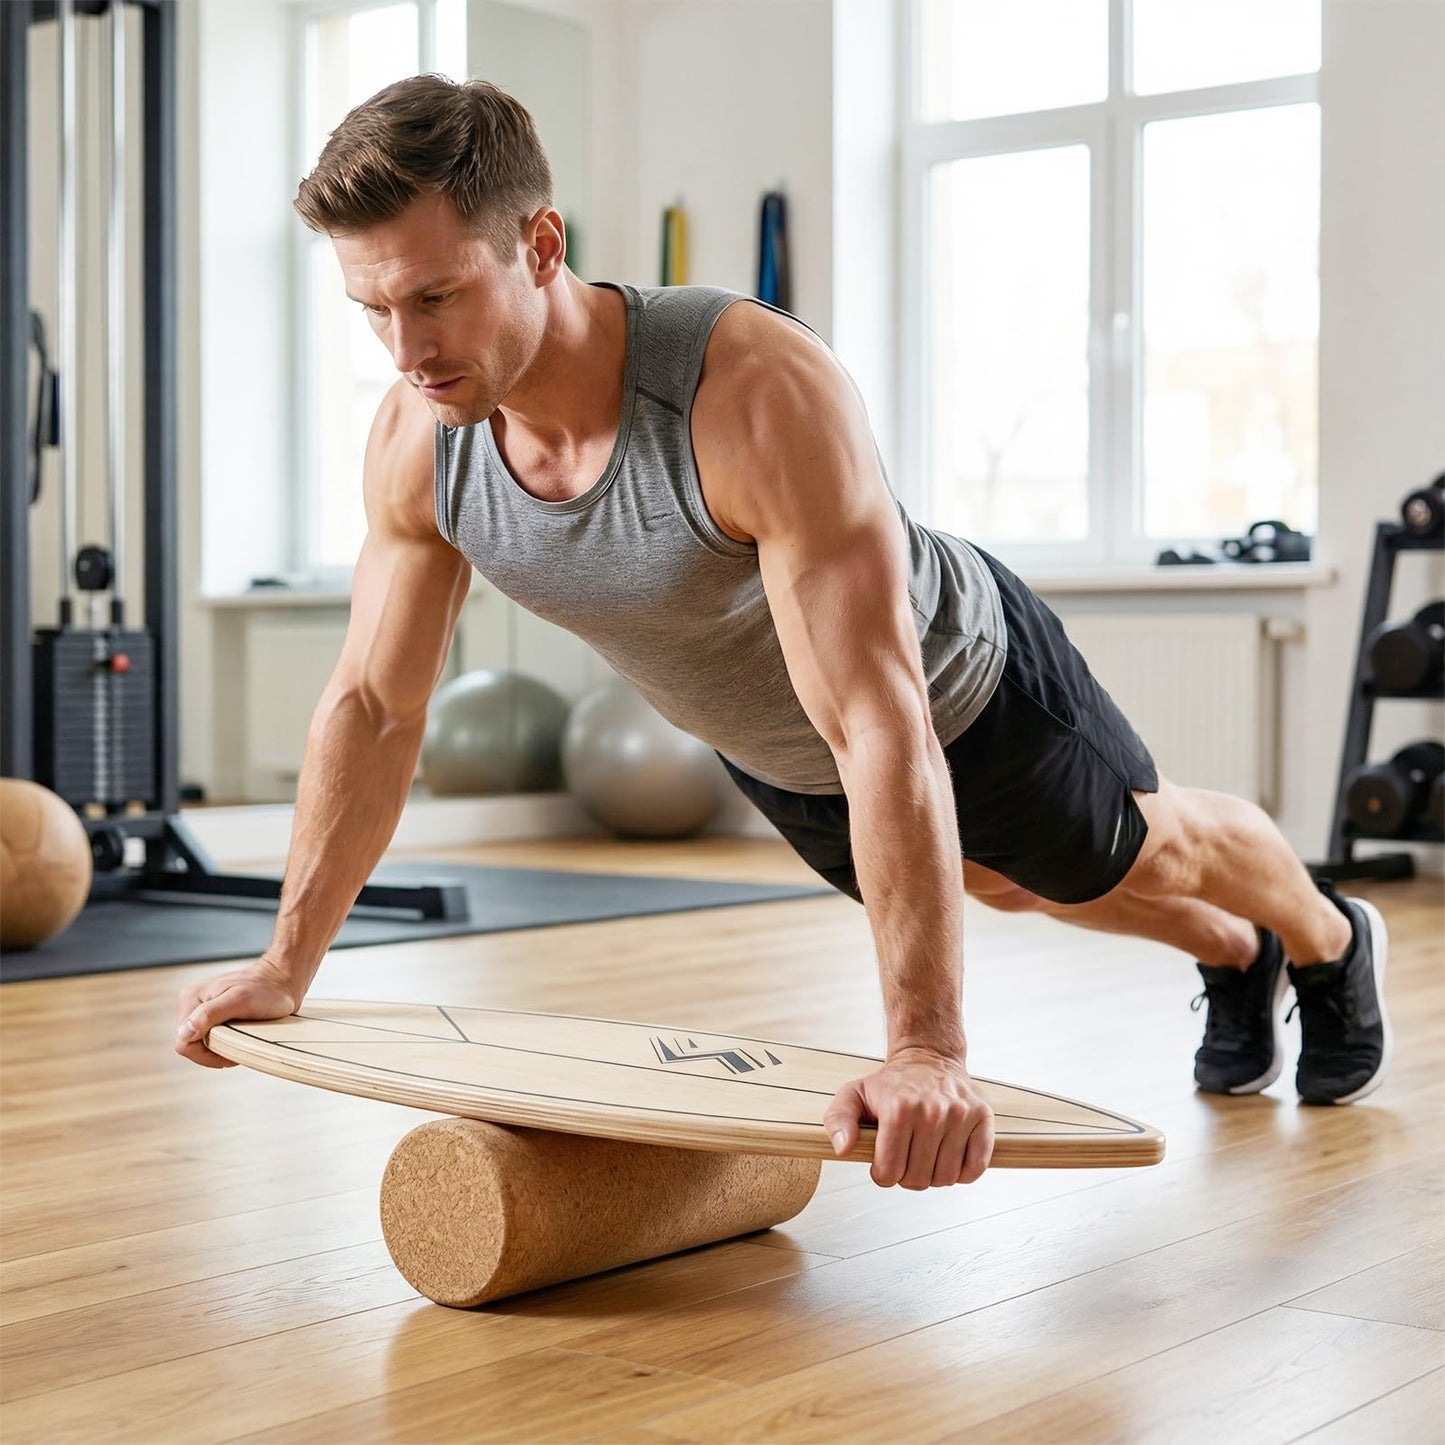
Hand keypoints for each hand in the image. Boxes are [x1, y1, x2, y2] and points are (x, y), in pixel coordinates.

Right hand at [174, 957, 300, 1068]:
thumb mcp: (240, 1001)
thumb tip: (185, 1032)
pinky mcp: (212, 1013)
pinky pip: (209, 1036)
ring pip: (200, 1042)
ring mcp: (201, 1008)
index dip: (205, 1056)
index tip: (230, 1053)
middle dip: (213, 1051)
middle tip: (239, 1043)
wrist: (282, 978)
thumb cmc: (267, 989)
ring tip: (241, 1037)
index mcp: (191, 998)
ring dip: (219, 1046)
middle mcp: (192, 1002)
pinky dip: (223, 1041)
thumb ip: (209, 1015)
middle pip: (190, 1043)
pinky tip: (239, 1034)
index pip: (184, 1043)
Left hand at [823, 1047, 994, 1187]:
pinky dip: (962, 1172)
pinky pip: (975, 1168)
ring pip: (946, 1178)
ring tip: (926, 1154)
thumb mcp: (854, 1094)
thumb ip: (839, 1120)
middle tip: (906, 1157)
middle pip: (918, 1179)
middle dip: (907, 1176)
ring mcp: (960, 1114)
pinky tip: (949, 1156)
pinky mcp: (983, 1117)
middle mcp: (931, 1111)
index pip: (889, 1172)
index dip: (883, 1174)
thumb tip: (843, 1148)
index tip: (884, 1161)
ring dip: (934, 1175)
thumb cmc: (890, 1084)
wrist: (928, 1058)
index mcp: (898, 1108)